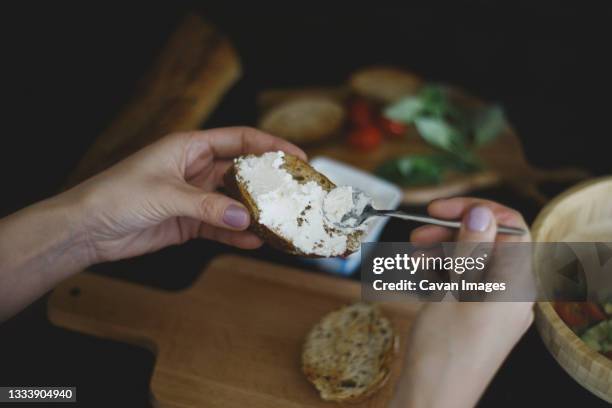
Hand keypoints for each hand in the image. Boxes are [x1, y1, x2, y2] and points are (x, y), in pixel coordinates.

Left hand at [67, 127, 305, 264]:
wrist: (88, 229)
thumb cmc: (117, 195)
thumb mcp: (166, 195)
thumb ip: (208, 206)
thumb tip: (246, 219)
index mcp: (190, 148)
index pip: (239, 140)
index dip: (270, 146)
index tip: (297, 156)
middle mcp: (196, 170)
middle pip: (242, 173)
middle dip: (268, 184)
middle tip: (296, 194)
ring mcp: (195, 198)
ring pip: (234, 203)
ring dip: (255, 213)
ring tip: (281, 223)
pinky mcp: (189, 222)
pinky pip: (221, 227)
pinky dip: (237, 234)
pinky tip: (254, 241)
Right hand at [391, 198, 533, 407]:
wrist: (433, 399)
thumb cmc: (444, 349)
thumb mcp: (455, 290)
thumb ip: (471, 249)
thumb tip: (482, 213)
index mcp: (516, 283)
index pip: (511, 229)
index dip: (477, 212)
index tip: (441, 210)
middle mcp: (512, 293)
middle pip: (489, 245)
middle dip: (453, 233)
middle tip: (418, 235)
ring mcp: (495, 308)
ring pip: (473, 264)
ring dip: (443, 254)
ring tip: (412, 257)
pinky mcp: (477, 319)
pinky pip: (466, 285)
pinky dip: (444, 275)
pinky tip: (420, 276)